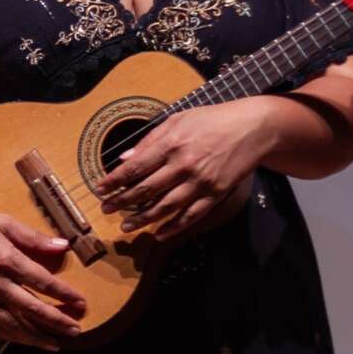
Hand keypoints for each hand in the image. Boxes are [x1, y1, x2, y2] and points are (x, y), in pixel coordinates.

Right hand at [0, 211, 84, 349]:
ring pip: (13, 324)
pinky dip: (13, 337)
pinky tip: (27, 340)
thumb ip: (34, 237)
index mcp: (4, 258)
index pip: (40, 281)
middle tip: (75, 330)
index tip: (80, 302)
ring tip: (56, 343)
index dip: (63, 294)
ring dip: (36, 336)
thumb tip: (63, 246)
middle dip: (56, 321)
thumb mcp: (3, 222)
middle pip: (31, 308)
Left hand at [98, 103, 266, 243]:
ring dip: (143, 219)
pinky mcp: (216, 194)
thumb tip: (124, 159)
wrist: (253, 128)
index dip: (114, 181)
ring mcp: (201, 182)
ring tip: (126, 227)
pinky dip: (174, 227)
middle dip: (122, 203)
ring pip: (166, 207)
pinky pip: (191, 215)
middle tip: (106, 210)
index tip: (99, 190)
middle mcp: (184, 165)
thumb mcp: (178, 119)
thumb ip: (150, 140)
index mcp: (172, 144)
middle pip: (146, 190)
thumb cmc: (212, 120)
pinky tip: (159, 234)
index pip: (135, 168)